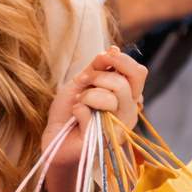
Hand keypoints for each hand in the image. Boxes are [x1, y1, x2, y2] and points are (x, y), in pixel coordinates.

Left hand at [40, 48, 147, 191]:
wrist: (53, 137)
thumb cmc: (69, 111)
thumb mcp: (81, 83)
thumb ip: (97, 68)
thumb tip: (113, 49)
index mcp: (126, 97)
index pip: (138, 74)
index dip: (122, 61)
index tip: (103, 57)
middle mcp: (128, 112)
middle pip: (125, 84)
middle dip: (99, 77)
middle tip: (83, 82)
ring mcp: (118, 128)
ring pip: (112, 99)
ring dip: (88, 96)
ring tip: (79, 103)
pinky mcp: (104, 142)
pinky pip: (91, 115)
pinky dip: (79, 111)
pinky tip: (77, 118)